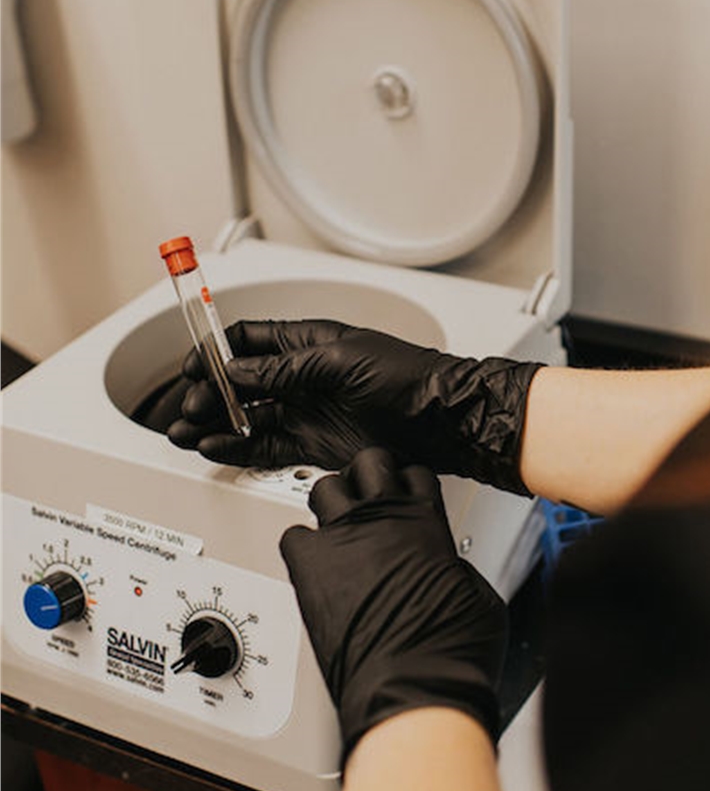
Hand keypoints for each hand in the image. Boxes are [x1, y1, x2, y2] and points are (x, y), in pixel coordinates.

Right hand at [166, 319, 541, 492]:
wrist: (441, 420)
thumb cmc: (407, 377)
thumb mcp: (339, 361)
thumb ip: (283, 369)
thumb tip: (237, 372)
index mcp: (308, 342)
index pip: (248, 341)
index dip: (215, 352)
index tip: (192, 366)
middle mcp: (303, 377)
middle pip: (240, 384)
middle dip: (209, 395)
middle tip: (190, 408)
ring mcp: (307, 412)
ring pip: (247, 418)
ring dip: (215, 425)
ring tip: (186, 434)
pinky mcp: (314, 445)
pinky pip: (266, 448)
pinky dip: (237, 449)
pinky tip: (215, 448)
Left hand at [280, 447, 507, 764]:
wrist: (414, 687)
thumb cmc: (451, 651)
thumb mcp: (478, 594)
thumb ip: (455, 567)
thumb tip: (447, 570)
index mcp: (427, 521)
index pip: (414, 473)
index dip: (409, 483)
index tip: (404, 495)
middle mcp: (383, 518)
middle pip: (368, 463)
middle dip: (367, 476)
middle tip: (365, 496)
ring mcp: (343, 538)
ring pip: (324, 487)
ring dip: (330, 503)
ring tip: (335, 526)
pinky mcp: (309, 567)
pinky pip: (292, 535)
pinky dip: (301, 547)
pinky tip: (312, 564)